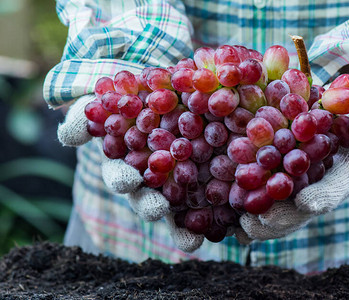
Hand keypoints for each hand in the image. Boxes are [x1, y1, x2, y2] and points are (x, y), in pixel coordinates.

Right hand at [58, 94, 203, 250]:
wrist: (164, 88)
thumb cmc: (130, 95)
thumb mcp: (106, 99)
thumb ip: (85, 116)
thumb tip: (68, 136)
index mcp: (126, 163)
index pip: (120, 176)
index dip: (122, 179)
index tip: (127, 181)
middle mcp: (150, 179)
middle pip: (148, 198)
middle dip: (151, 206)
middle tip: (158, 210)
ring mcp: (176, 180)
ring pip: (177, 207)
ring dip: (182, 225)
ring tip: (191, 239)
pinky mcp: (202, 176)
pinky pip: (207, 198)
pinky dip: (212, 214)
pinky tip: (220, 227)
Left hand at [239, 75, 348, 240]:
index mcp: (348, 174)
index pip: (335, 189)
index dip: (322, 196)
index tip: (305, 203)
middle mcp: (323, 184)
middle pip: (303, 209)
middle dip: (283, 217)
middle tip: (261, 223)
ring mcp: (303, 183)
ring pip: (283, 208)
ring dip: (262, 219)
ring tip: (240, 227)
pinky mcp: (285, 175)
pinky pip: (268, 194)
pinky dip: (251, 203)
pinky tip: (231, 217)